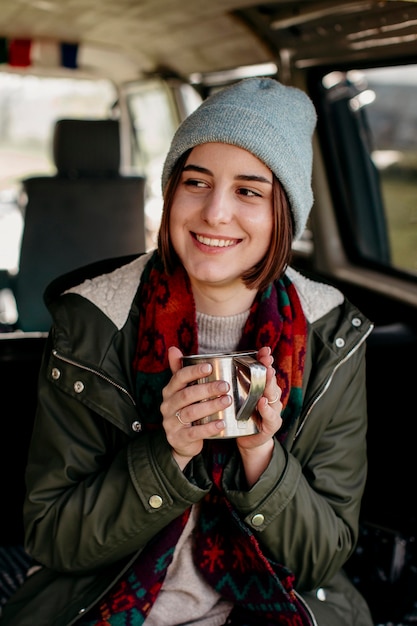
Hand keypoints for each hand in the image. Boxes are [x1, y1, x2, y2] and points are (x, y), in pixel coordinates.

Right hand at [160, 346, 231, 468]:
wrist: (181, 441)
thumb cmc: (185, 410)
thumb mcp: (182, 391)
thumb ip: (180, 371)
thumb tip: (173, 348)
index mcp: (169, 391)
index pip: (178, 377)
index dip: (193, 371)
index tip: (210, 367)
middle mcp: (167, 406)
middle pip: (186, 395)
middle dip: (207, 389)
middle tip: (225, 386)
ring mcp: (171, 423)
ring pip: (190, 413)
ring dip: (210, 406)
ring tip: (227, 401)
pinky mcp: (178, 438)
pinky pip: (194, 432)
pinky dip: (209, 428)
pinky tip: (222, 423)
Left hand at [236, 346, 282, 485]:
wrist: (247, 440)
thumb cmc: (240, 415)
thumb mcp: (234, 396)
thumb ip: (224, 380)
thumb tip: (202, 361)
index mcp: (260, 387)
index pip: (264, 370)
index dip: (264, 359)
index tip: (264, 349)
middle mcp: (269, 396)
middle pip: (270, 380)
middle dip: (268, 368)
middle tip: (265, 359)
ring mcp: (272, 410)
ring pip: (273, 395)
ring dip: (270, 385)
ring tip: (267, 374)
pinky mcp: (271, 425)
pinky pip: (271, 417)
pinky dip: (266, 410)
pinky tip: (262, 403)